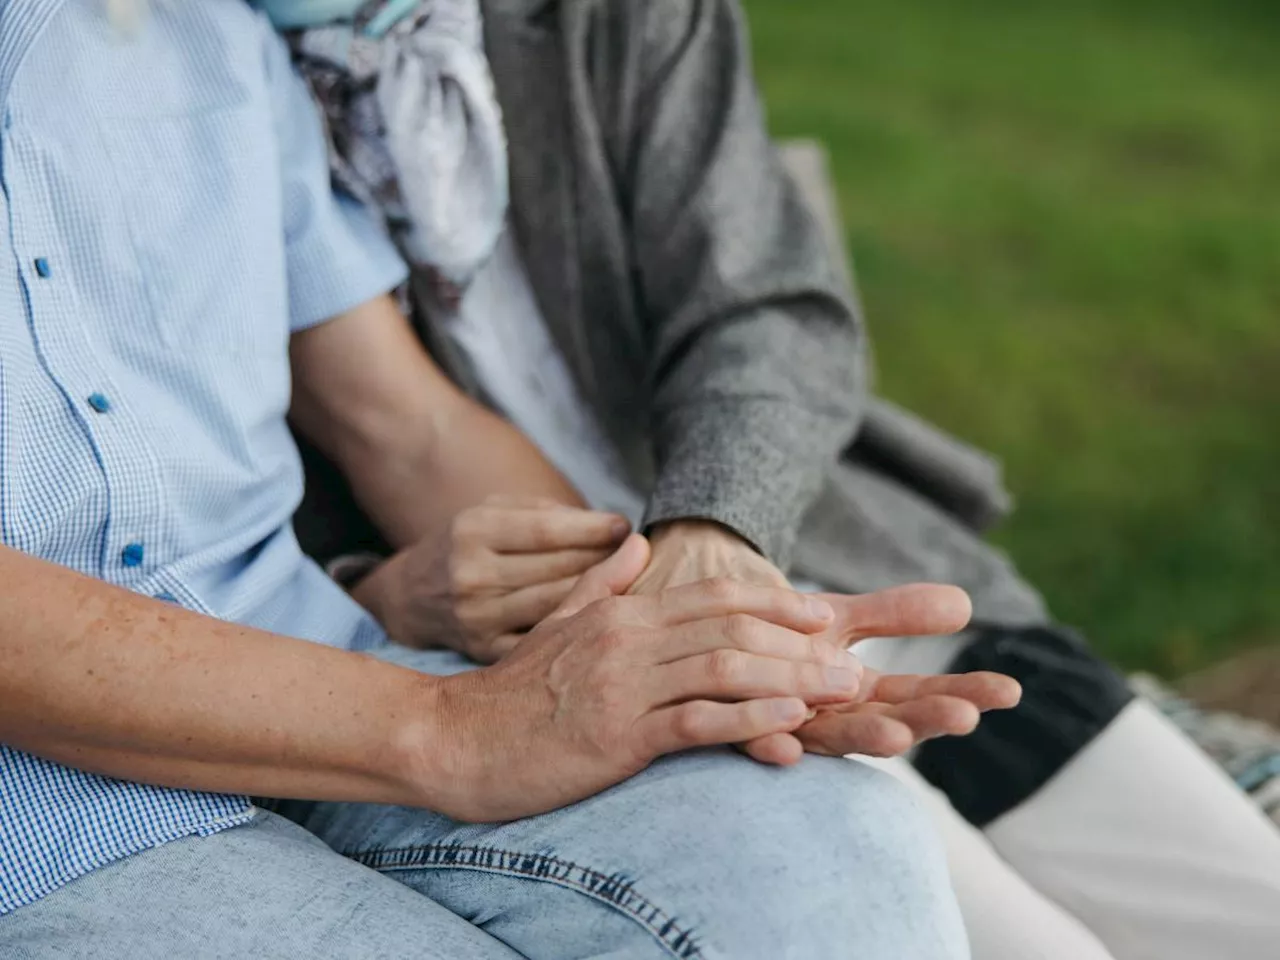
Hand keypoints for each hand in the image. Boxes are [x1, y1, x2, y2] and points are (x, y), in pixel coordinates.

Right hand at [357, 496, 630, 661]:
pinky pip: (546, 640)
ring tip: (626, 584)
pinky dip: (578, 629)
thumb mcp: (494, 511)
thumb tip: (613, 527)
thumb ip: (547, 513)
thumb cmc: (470, 544)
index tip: (626, 527)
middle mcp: (473, 576)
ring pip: (558, 607)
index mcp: (474, 531)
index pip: (547, 531)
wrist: (413, 596)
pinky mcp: (486, 652)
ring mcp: (478, 619)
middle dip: (604, 560)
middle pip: (558, 570)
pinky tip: (601, 619)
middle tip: (636, 557)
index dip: (593, 529)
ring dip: (600, 595)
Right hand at [422, 535, 861, 821]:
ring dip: (791, 682)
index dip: (774, 605)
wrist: (449, 737)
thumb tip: (635, 540)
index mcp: (620, 613)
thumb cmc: (509, 692)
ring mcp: (622, 686)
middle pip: (733, 629)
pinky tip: (789, 727)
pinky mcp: (614, 735)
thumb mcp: (556, 624)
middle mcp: (628, 640)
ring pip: (725, 670)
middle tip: (855, 667)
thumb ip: (601, 582)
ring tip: (842, 694)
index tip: (823, 618)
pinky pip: (694, 721)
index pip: (712, 597)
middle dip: (801, 647)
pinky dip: (747, 721)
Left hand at [625, 520, 1020, 764]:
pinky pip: (743, 738)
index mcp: (846, 695)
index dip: (958, 694)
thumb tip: (966, 605)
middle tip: (965, 715)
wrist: (688, 602)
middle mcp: (815, 716)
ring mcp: (771, 723)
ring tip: (897, 731)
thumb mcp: (837, 620)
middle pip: (880, 720)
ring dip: (858, 733)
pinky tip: (789, 745)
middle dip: (924, 720)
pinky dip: (766, 740)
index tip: (1006, 693)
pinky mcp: (719, 723)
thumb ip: (894, 615)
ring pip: (821, 734)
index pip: (915, 698)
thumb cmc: (765, 623)